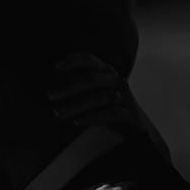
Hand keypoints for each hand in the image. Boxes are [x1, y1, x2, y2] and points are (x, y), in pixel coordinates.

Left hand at [49, 52, 170, 160]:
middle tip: (50, 96)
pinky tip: (77, 121)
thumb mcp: (97, 93)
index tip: (56, 67)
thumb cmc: (111, 108)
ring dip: (75, 106)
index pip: (90, 60)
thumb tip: (55, 88)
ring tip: (59, 113)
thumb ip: (81, 88)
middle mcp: (117, 81)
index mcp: (107, 72)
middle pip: (91, 80)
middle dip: (68, 88)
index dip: (74, 61)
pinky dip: (92, 117)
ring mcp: (125, 97)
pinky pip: (110, 114)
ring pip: (98, 98)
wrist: (138, 128)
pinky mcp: (130, 114)